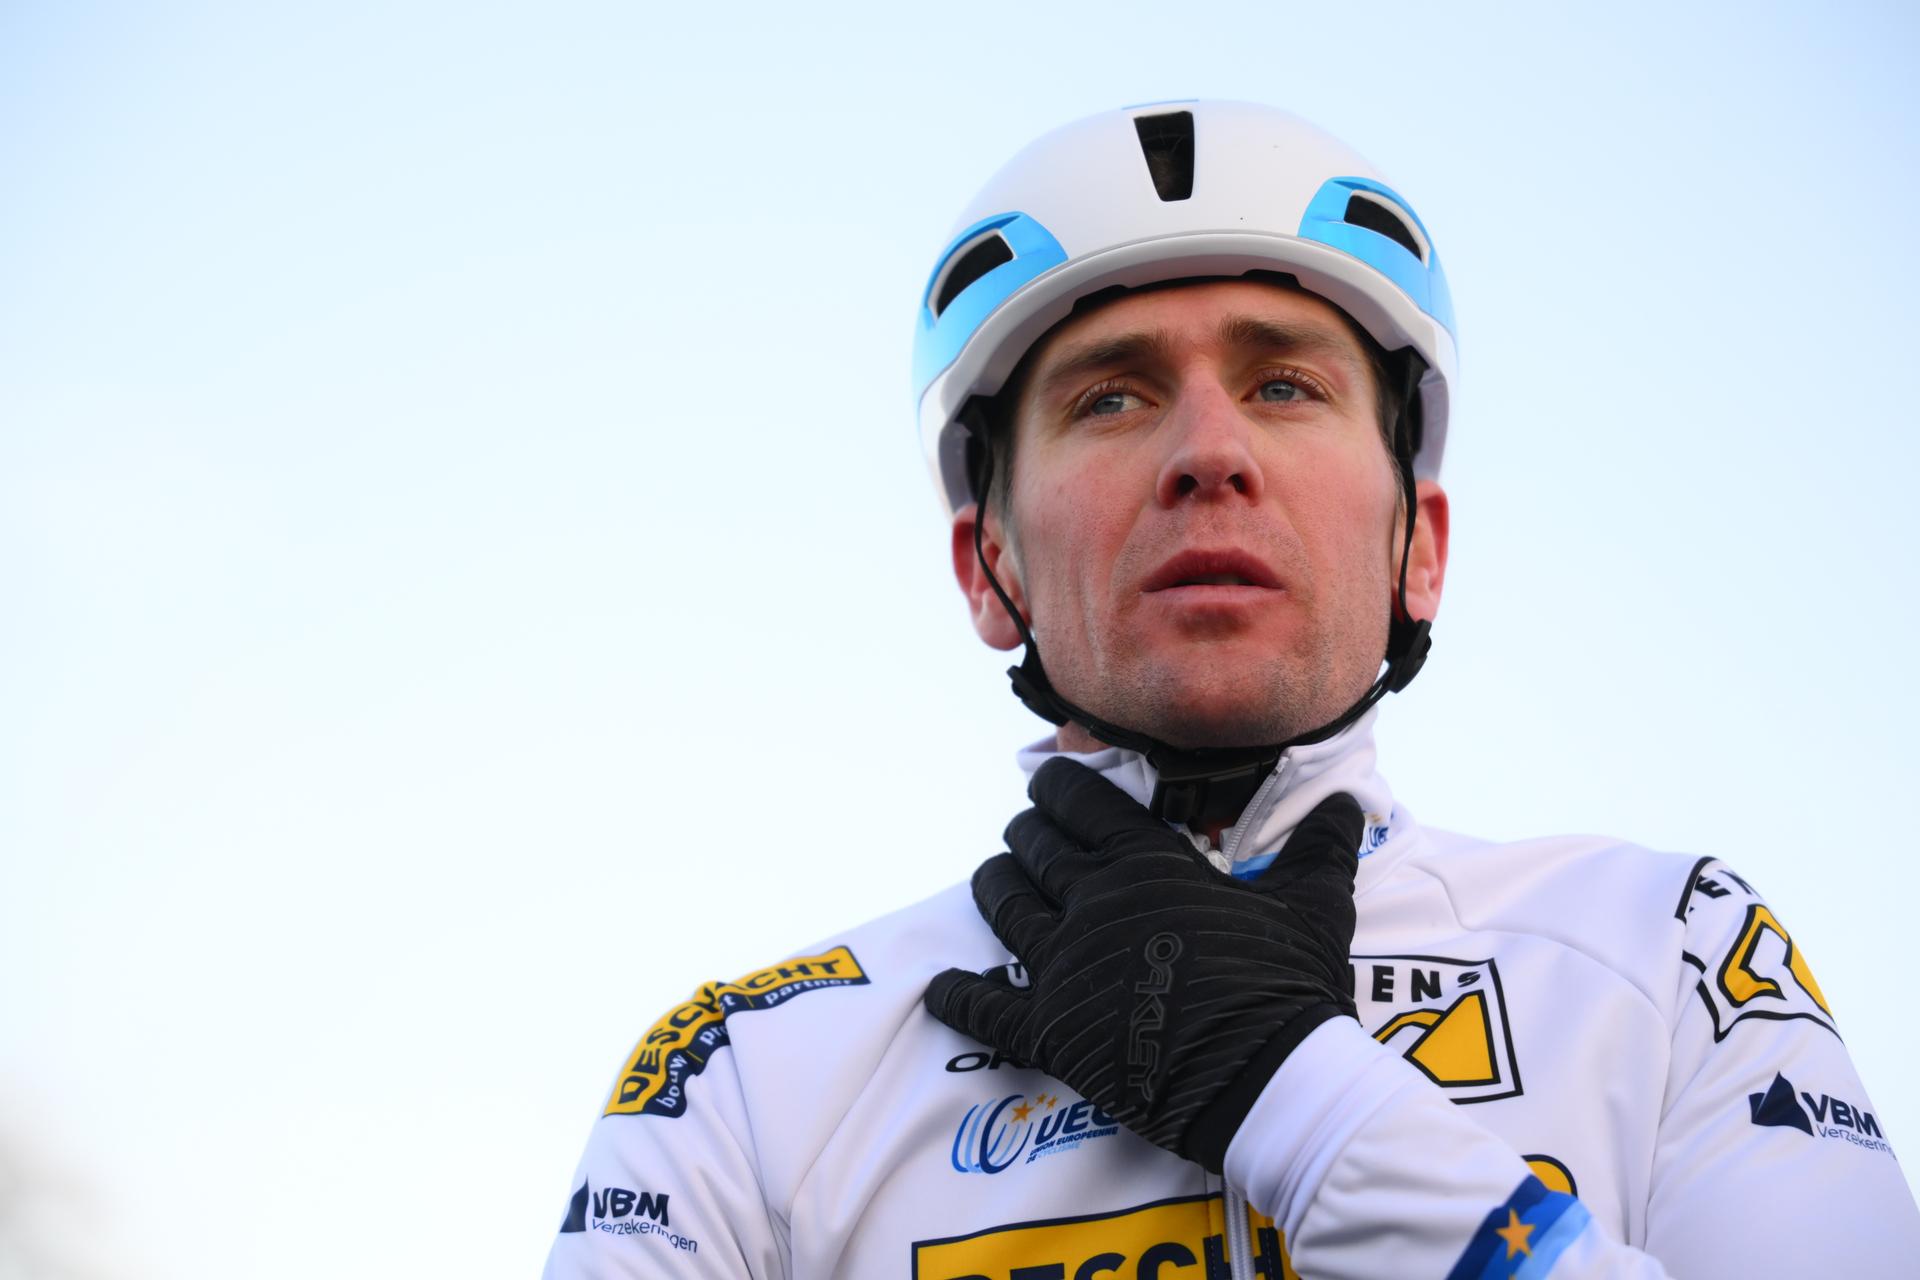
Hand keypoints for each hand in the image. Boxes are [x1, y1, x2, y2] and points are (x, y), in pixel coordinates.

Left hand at [924, 757, 1362, 1171]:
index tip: (1046, 785)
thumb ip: (1321, 846)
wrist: (1273, 1081)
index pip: (1078, 800)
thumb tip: (1351, 803)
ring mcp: (1065, 967)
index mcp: (1146, 865)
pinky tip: (939, 989)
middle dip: (1024, 834)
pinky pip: (985, 1009)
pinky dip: (958, 997)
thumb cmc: (1291, 987)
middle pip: (1031, 848)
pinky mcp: (1051, 1032)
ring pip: (1002, 908)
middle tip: (1025, 835)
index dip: (1054, 786)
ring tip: (994, 881)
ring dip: (992, 888)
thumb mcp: (1314, 904)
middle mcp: (1093, 904)